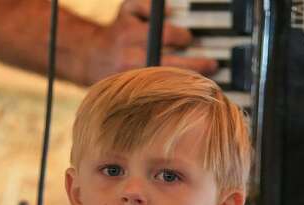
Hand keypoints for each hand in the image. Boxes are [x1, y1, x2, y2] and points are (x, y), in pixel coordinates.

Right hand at [77, 0, 218, 84]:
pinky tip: (188, 93)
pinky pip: (160, 97)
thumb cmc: (118, 32)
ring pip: (168, 82)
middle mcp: (130, 59)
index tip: (190, 39)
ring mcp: (131, 80)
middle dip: (196, 64)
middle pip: (172, 63)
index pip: (166, 35)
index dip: (183, 37)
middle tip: (212, 64)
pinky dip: (176, 94)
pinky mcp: (132, 94)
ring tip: (206, 79)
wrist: (91, 58)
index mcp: (130, 35)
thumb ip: (145, 4)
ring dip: (189, 82)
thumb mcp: (127, 9)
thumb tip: (170, 10)